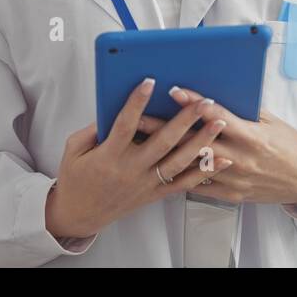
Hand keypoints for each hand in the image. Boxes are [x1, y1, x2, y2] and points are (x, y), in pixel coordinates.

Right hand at [45, 78, 233, 239]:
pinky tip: (221, 160)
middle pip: (162, 142)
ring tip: (218, 124)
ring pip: (178, 162)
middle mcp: (130, 169)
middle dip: (185, 119)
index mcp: (109, 155)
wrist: (79, 214)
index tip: (150, 82)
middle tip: (202, 102)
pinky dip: (204, 172)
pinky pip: (183, 184)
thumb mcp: (75, 148)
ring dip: (201, 142)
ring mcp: (145, 183)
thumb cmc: (75, 178)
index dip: (137, 102)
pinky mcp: (153, 194)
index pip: (126, 124)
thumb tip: (116, 107)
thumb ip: (94, 128)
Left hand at [142, 87, 296, 207]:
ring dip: (166, 153)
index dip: (193, 103)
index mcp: (253, 136)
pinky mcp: (231, 195)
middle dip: (166, 129)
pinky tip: (161, 166)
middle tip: (140, 118)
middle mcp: (241, 159)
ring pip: (193, 165)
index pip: (217, 116)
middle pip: (196, 141)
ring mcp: (234, 179)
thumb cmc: (289, 145)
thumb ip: (243, 110)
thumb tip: (215, 92)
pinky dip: (180, 175)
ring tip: (143, 143)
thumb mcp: (270, 121)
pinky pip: (199, 186)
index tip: (172, 91)